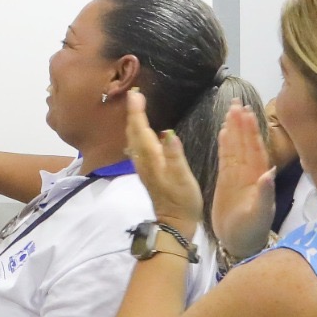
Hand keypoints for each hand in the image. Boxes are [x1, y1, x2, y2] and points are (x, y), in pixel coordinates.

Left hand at [123, 89, 202, 226]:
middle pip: (133, 133)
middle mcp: (143, 161)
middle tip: (134, 94)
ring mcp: (144, 167)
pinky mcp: (148, 172)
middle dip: (133, 113)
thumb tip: (168, 134)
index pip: (141, 130)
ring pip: (134, 140)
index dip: (137, 111)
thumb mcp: (183, 178)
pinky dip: (138, 134)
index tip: (134, 93)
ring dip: (134, 123)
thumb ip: (175, 156)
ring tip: (137, 108)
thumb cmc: (182, 200)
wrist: (174, 223)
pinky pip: (138, 147)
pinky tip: (143, 133)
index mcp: (151, 158)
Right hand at [211, 102, 276, 259]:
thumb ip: (264, 193)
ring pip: (235, 148)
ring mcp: (237, 177)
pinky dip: (225, 145)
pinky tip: (223, 132)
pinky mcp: (226, 182)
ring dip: (233, 130)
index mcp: (257, 177)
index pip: (254, 148)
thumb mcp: (259, 214)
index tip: (246, 112)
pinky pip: (225, 159)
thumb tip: (267, 172)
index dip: (251, 130)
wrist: (239, 244)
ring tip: (230, 112)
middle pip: (244, 143)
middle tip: (236, 103)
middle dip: (242, 124)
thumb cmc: (251, 231)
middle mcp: (248, 173)